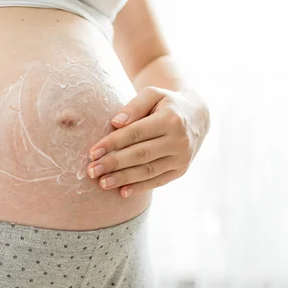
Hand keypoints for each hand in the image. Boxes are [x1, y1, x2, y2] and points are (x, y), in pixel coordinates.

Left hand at [87, 86, 209, 197]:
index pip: (135, 133)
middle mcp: (179, 141)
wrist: (195, 115)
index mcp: (171, 120)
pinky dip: (140, 188)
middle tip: (92, 171)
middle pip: (140, 155)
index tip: (92, 152)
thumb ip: (134, 106)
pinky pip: (158, 181)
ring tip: (102, 183)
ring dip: (124, 179)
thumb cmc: (166, 103)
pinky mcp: (181, 170)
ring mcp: (182, 158)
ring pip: (148, 171)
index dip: (112, 143)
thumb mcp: (153, 94)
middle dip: (114, 164)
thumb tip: (115, 123)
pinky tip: (122, 192)